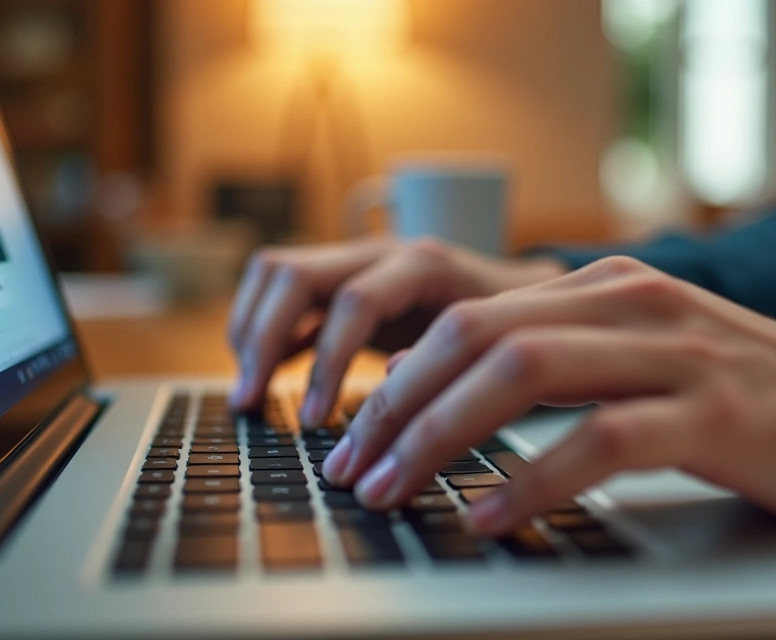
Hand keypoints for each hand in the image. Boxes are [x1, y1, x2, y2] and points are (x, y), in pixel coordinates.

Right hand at [227, 236, 566, 416]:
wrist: (526, 295)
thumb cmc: (516, 326)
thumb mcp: (495, 344)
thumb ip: (450, 361)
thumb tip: (388, 391)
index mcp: (422, 264)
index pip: (354, 300)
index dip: (328, 362)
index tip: (315, 420)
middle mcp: (379, 252)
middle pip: (292, 274)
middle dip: (264, 340)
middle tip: (252, 402)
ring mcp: (355, 261)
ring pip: (274, 273)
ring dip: (251, 330)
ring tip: (249, 391)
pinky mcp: (342, 282)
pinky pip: (282, 293)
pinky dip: (264, 332)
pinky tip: (263, 379)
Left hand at [321, 256, 775, 533]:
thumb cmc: (755, 398)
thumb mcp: (648, 359)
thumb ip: (569, 361)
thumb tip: (464, 401)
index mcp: (609, 289)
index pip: (471, 318)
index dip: (401, 378)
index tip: (357, 435)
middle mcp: (635, 303)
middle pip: (479, 336)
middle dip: (400, 406)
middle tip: (356, 469)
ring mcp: (678, 352)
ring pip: (525, 372)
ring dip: (443, 436)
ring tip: (396, 489)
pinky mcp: (718, 412)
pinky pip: (602, 438)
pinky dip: (534, 478)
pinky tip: (494, 514)